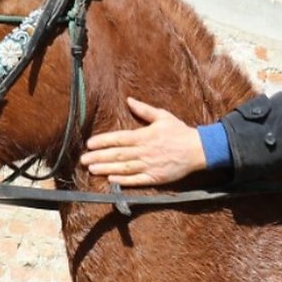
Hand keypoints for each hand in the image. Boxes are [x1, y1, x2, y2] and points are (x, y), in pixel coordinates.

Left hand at [80, 97, 206, 185]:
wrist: (198, 150)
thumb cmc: (180, 132)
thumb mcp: (163, 116)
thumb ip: (144, 110)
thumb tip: (129, 100)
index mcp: (145, 136)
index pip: (120, 138)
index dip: (103, 141)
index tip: (90, 143)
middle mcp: (144, 151)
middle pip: (118, 155)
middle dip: (99, 157)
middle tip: (83, 159)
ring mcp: (149, 166)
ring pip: (124, 168)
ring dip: (106, 169)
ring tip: (92, 169)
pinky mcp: (155, 178)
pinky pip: (136, 180)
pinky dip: (123, 181)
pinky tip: (111, 180)